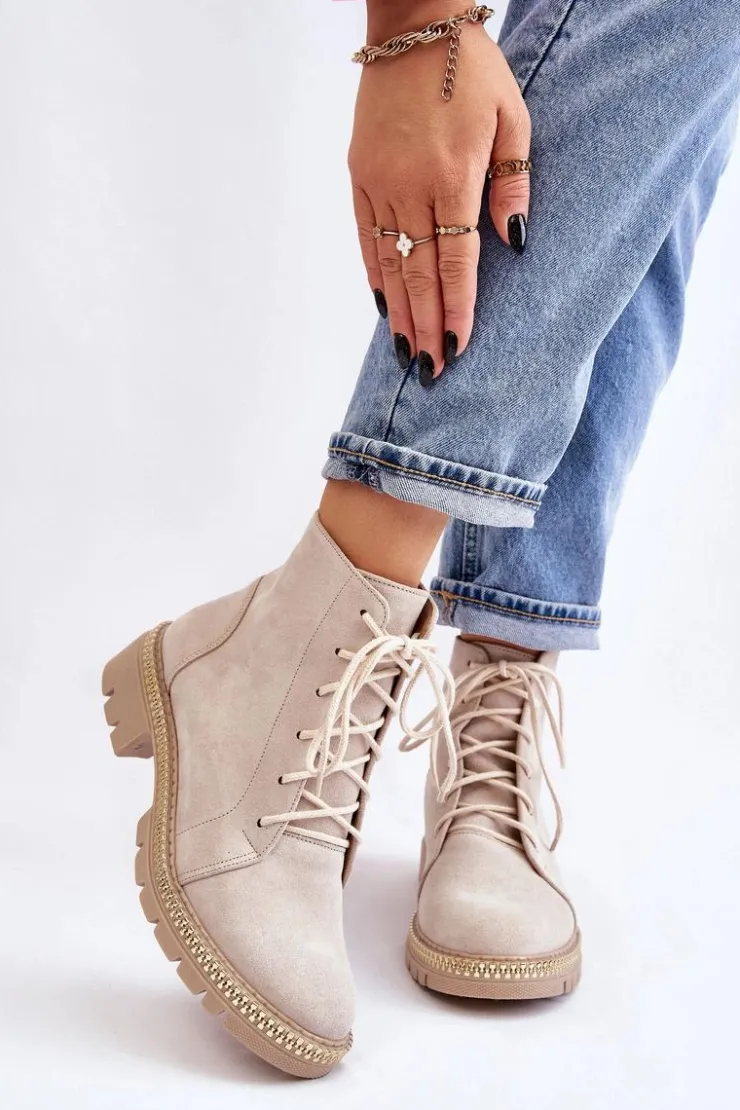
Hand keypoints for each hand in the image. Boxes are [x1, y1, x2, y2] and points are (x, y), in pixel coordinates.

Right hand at [349, 3, 530, 380]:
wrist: (413, 24)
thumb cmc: (472, 71)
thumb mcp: (513, 118)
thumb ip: (513, 182)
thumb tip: (514, 241)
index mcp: (453, 175)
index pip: (456, 260)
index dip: (457, 307)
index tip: (458, 347)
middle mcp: (411, 185)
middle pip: (420, 273)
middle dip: (427, 325)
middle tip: (431, 370)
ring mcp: (378, 182)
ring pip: (389, 263)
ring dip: (400, 312)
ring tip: (406, 353)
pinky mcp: (359, 175)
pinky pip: (366, 236)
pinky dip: (375, 274)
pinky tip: (383, 306)